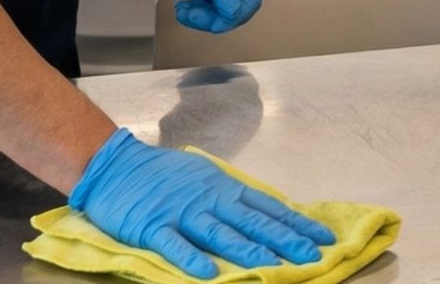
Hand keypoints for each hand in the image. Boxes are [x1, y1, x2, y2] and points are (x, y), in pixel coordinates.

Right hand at [70, 128, 334, 278]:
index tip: (324, 239)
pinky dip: (191, 259)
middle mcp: (209, 200)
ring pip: (219, 233)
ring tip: (271, 264)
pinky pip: (175, 245)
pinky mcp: (153, 227)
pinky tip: (208, 274)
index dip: (296, 224)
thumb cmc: (164, 175)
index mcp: (224, 188)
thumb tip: (269, 215)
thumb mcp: (206, 178)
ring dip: (247, 250)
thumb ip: (233, 198)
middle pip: (252, 222)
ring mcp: (181, 213)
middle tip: (311, 257)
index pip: (268, 208)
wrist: (116, 166)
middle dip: (284, 240)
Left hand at [150, 0, 262, 33]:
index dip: (235, 16)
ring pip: (218, 13)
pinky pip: (206, 8)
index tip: (216, 24)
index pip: (250, 2)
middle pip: (234, 11)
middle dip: (214, 18)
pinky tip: (181, 7)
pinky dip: (194, 11)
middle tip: (192, 15)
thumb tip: (232, 12)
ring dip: (201, 17)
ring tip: (182, 10)